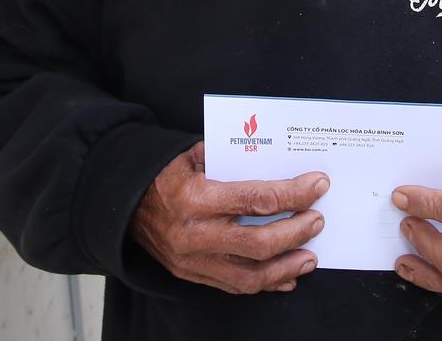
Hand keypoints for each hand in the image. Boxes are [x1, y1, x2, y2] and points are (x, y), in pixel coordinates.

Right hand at [130, 142, 327, 294]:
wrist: (123, 204)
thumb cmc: (165, 174)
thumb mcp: (193, 154)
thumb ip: (231, 159)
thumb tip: (276, 162)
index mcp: (197, 198)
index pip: (257, 200)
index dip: (293, 194)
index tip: (318, 185)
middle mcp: (195, 235)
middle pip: (259, 243)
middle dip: (296, 232)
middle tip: (318, 220)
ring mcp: (193, 261)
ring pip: (251, 275)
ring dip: (287, 267)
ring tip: (311, 256)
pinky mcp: (191, 276)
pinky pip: (235, 287)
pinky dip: (266, 285)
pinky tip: (287, 277)